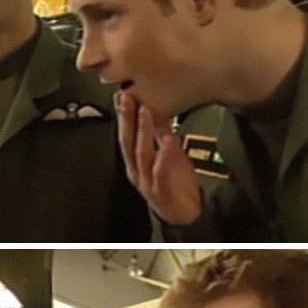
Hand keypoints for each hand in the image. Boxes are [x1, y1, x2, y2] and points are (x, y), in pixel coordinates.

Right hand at [116, 90, 202, 224]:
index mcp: (136, 160)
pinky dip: (163, 155)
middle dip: (127, 118)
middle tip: (126, 97)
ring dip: (143, 130)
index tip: (123, 94)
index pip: (127, 133)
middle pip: (128, 141)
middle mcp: (136, 170)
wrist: (184, 213)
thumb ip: (161, 133)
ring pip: (142, 153)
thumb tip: (156, 109)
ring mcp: (146, 181)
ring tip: (146, 111)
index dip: (124, 114)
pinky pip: (160, 171)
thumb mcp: (168, 152)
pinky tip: (167, 141)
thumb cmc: (173, 183)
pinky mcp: (160, 190)